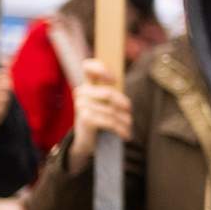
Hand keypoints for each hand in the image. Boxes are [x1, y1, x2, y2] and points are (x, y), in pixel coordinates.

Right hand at [67, 59, 131, 173]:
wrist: (85, 142)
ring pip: (111, 110)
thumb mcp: (104, 102)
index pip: (88, 67)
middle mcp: (81, 93)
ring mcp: (81, 106)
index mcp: (86, 85)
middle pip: (109, 93)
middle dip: (123, 103)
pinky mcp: (85, 119)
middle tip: (129, 110)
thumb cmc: (99, 118)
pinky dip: (121, 129)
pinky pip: (109, 121)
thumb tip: (121, 82)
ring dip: (124, 120)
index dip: (101, 68)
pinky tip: (126, 135)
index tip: (114, 79)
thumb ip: (111, 91)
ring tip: (129, 125)